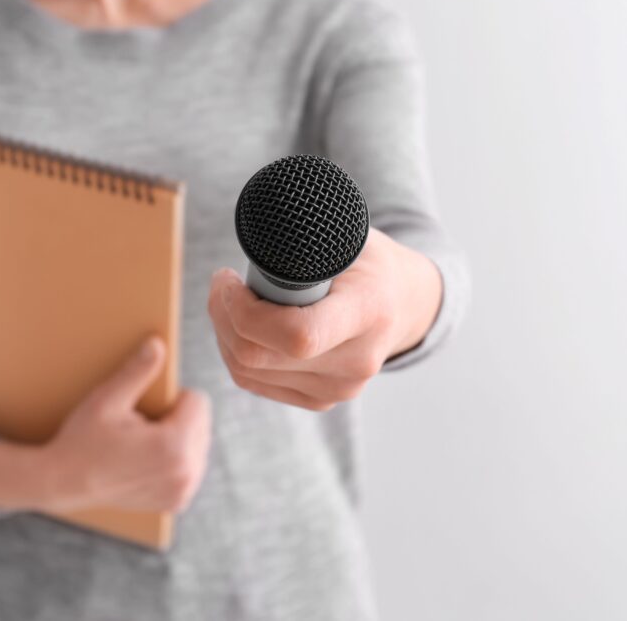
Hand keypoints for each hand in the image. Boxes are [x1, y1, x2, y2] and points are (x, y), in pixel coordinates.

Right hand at [0, 336, 210, 513]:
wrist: (64, 483)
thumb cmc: (83, 438)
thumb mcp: (108, 400)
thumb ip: (137, 372)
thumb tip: (158, 343)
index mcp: (174, 446)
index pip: (198, 402)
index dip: (172, 398)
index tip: (145, 408)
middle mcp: (186, 473)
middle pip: (203, 423)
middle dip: (178, 418)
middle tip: (141, 426)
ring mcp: (183, 491)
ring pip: (200, 444)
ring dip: (180, 438)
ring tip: (143, 443)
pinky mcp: (177, 501)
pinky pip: (192, 466)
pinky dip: (176, 459)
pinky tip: (146, 460)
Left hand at [207, 228, 441, 410]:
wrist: (404, 303)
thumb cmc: (367, 261)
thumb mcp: (347, 233)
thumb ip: (305, 237)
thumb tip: (258, 227)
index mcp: (368, 311)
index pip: (298, 334)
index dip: (245, 311)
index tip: (228, 278)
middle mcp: (356, 361)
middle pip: (258, 357)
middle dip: (223, 317)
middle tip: (222, 284)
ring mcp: (339, 388)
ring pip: (247, 372)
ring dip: (224, 334)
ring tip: (231, 301)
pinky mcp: (321, 399)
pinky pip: (254, 382)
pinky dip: (235, 353)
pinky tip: (241, 326)